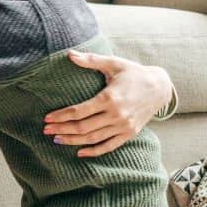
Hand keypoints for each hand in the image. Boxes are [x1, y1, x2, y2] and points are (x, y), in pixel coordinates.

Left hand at [43, 51, 173, 156]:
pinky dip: (94, 151)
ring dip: (73, 141)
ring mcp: (123, 126)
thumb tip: (70, 54)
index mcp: (110, 98)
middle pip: (83, 127)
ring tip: (57, 140)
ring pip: (93, 139)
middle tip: (46, 130)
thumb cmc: (134, 73)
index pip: (79, 111)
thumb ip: (91, 60)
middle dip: (62, 130)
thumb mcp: (114, 63)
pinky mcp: (129, 133)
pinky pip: (109, 146)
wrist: (160, 87)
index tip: (47, 118)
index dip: (61, 116)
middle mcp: (116, 115)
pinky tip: (79, 152)